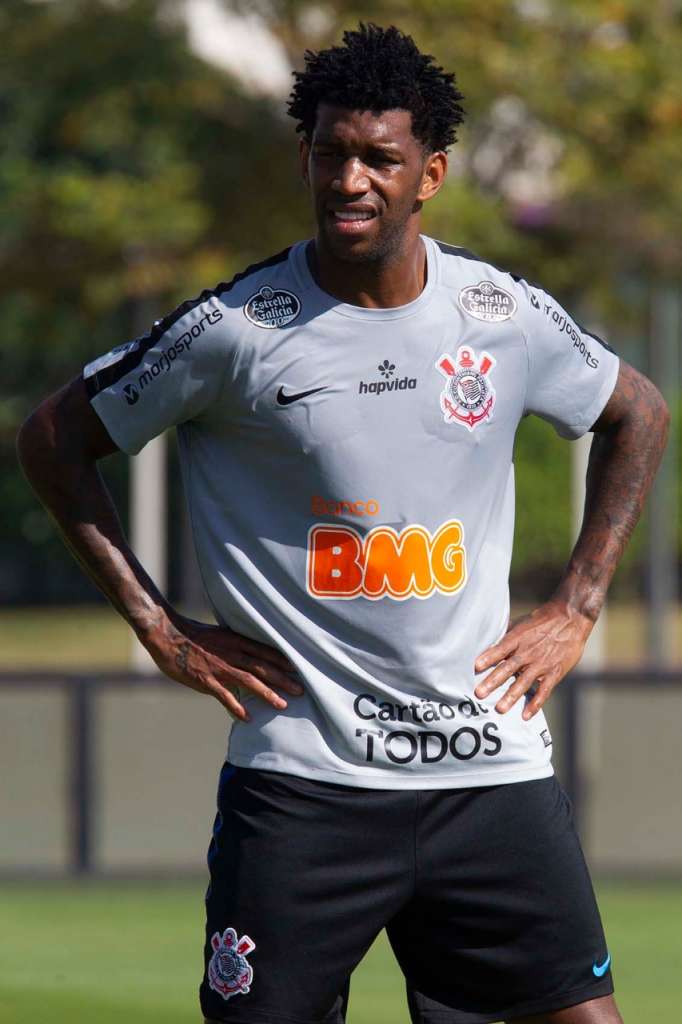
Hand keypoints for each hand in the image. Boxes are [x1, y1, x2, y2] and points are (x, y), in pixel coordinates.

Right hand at [144, 614, 302, 721]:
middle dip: (284, 679)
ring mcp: (219, 667)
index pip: (266, 652)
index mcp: (237, 642)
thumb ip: (237, 646)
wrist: (169, 636)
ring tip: (283, 704)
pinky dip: (236, 707)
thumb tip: (250, 656)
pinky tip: (248, 718)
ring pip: (249, 681)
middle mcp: (232, 654)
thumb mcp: (221, 635)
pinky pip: (224, 696)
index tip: (300, 669)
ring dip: (268, 693)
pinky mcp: (205, 680)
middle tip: (302, 690)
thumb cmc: (195, 635)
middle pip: (263, 667)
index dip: (283, 662)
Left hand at [474, 600, 592, 719]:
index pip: (500, 649)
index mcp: (518, 638)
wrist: (571, 618)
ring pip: (523, 683)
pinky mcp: (554, 673)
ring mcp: (541, 664)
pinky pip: (543, 691)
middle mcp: (528, 652)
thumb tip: (488, 639)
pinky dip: (535, 704)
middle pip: (507, 669)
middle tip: (479, 693)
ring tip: (500, 709)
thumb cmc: (543, 619)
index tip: (475, 667)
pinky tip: (525, 715)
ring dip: (511, 696)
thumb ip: (506, 633)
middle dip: (492, 682)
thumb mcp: (522, 622)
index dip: (487, 658)